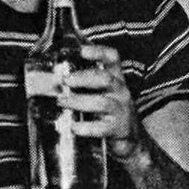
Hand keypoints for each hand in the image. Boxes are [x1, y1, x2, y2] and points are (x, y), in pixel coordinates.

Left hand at [59, 44, 145, 162]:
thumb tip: (57, 79)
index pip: (112, 59)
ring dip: (79, 101)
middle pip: (105, 78)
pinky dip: (87, 127)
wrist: (131, 138)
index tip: (82, 51)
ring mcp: (121, 110)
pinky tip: (74, 127)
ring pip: (102, 103)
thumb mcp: (103, 93)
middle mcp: (120, 92)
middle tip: (66, 80)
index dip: (98, 52)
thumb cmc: (110, 112)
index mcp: (116, 79)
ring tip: (63, 102)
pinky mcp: (118, 129)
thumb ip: (85, 85)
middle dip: (84, 77)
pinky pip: (102, 128)